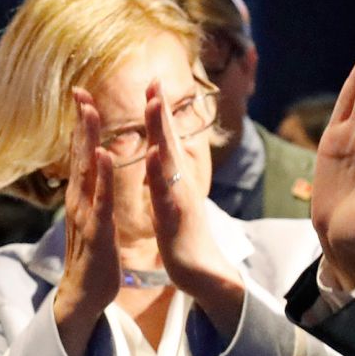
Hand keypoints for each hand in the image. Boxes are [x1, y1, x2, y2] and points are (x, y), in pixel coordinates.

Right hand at [53, 87, 120, 355]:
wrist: (84, 296)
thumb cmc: (93, 256)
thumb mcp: (93, 218)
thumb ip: (92, 195)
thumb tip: (92, 173)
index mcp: (83, 196)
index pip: (82, 153)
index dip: (82, 124)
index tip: (83, 95)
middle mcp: (79, 200)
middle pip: (80, 154)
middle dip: (81, 122)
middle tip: (81, 91)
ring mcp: (86, 215)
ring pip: (87, 171)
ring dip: (88, 139)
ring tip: (90, 112)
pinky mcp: (99, 231)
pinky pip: (101, 200)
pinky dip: (101, 177)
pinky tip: (102, 155)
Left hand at [145, 77, 243, 339]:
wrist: (202, 274)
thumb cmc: (185, 237)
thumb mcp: (175, 201)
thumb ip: (169, 178)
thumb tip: (165, 156)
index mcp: (175, 180)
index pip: (166, 139)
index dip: (160, 112)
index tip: (152, 82)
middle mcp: (180, 183)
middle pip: (170, 141)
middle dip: (161, 110)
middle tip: (154, 80)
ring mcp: (179, 199)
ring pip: (168, 160)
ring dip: (161, 130)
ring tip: (153, 104)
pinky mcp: (174, 220)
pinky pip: (164, 193)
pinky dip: (158, 173)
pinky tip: (152, 154)